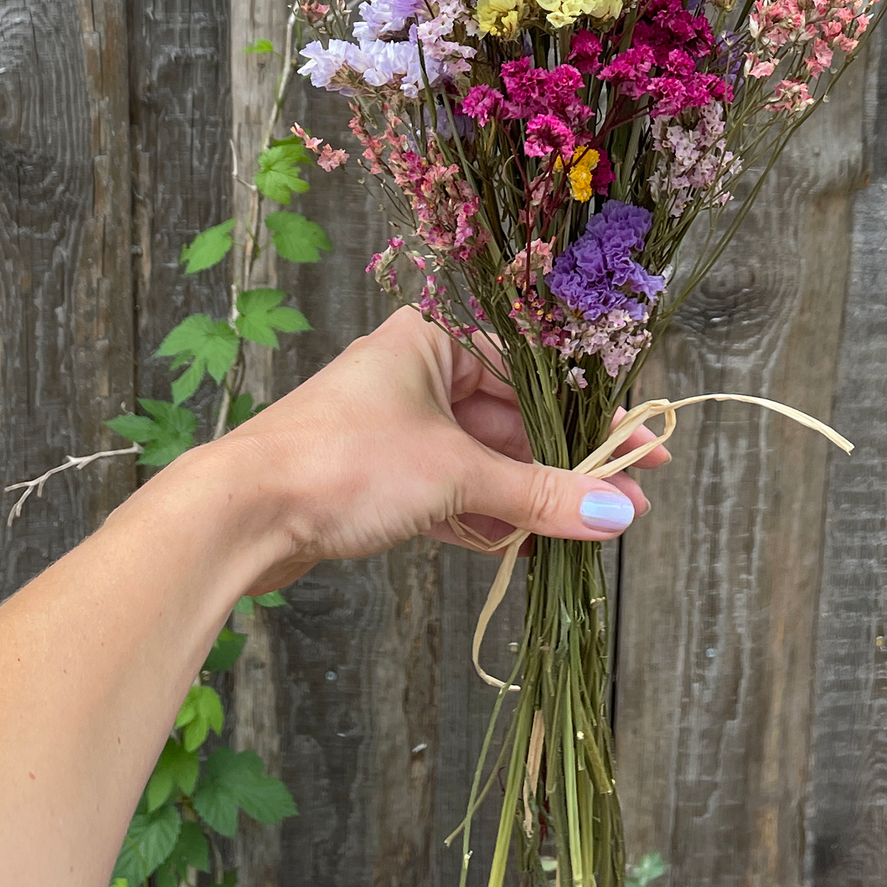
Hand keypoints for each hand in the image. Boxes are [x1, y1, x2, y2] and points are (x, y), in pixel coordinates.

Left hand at [212, 305, 668, 588]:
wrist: (240, 514)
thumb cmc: (343, 462)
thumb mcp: (457, 475)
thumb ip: (541, 494)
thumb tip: (616, 511)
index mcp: (434, 337)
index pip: (535, 374)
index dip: (594, 418)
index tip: (646, 451)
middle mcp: (415, 372)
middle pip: (514, 420)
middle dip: (567, 468)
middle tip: (626, 507)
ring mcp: (395, 428)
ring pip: (484, 463)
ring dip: (532, 500)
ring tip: (589, 534)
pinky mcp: (378, 480)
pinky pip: (452, 496)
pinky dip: (489, 521)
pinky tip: (531, 549)